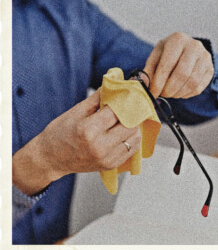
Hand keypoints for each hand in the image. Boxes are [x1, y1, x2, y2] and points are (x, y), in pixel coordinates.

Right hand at [13, 89, 140, 194]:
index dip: (123, 101)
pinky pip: (132, 149)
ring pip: (135, 137)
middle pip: (130, 125)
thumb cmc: (60, 133)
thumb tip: (113, 84)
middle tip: (126, 107)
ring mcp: (107, 158)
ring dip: (133, 126)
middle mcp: (100, 146)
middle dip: (130, 113)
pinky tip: (123, 132)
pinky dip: (131, 138)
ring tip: (124, 120)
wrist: (51, 159)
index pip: (117, 111)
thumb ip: (97, 98)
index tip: (125, 94)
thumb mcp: (76, 111)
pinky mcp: (111, 165)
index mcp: (89, 130)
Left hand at [144, 32, 213, 98]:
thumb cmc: (167, 54)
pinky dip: (186, 94)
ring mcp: (205, 57)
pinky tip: (179, 92)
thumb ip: (148, 70)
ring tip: (170, 93)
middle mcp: (194, 45)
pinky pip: (199, 88)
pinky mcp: (211, 69)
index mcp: (177, 39)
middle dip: (169, 89)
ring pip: (191, 83)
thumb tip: (143, 84)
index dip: (158, 82)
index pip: (167, 65)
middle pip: (181, 75)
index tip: (153, 93)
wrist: (186, 49)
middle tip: (162, 94)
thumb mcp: (156, 57)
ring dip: (178, 93)